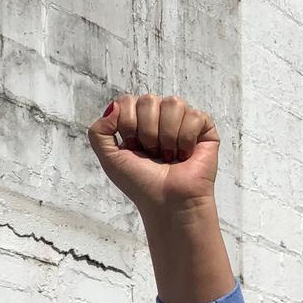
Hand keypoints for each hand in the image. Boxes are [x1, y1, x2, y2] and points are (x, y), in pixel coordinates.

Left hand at [89, 94, 219, 214]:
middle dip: (146, 131)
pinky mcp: (204, 127)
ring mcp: (182, 120)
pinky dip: (185, 139)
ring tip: (168, 155)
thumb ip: (98, 132)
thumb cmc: (140, 182)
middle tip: (152, 154)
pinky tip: (184, 155)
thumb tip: (113, 106)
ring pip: (173, 104)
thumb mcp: (109, 158)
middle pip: (148, 100)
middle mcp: (160, 117)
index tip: (132, 147)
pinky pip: (194, 115)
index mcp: (138, 121)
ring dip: (166, 136)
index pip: (128, 101)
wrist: (167, 202)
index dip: (128, 124)